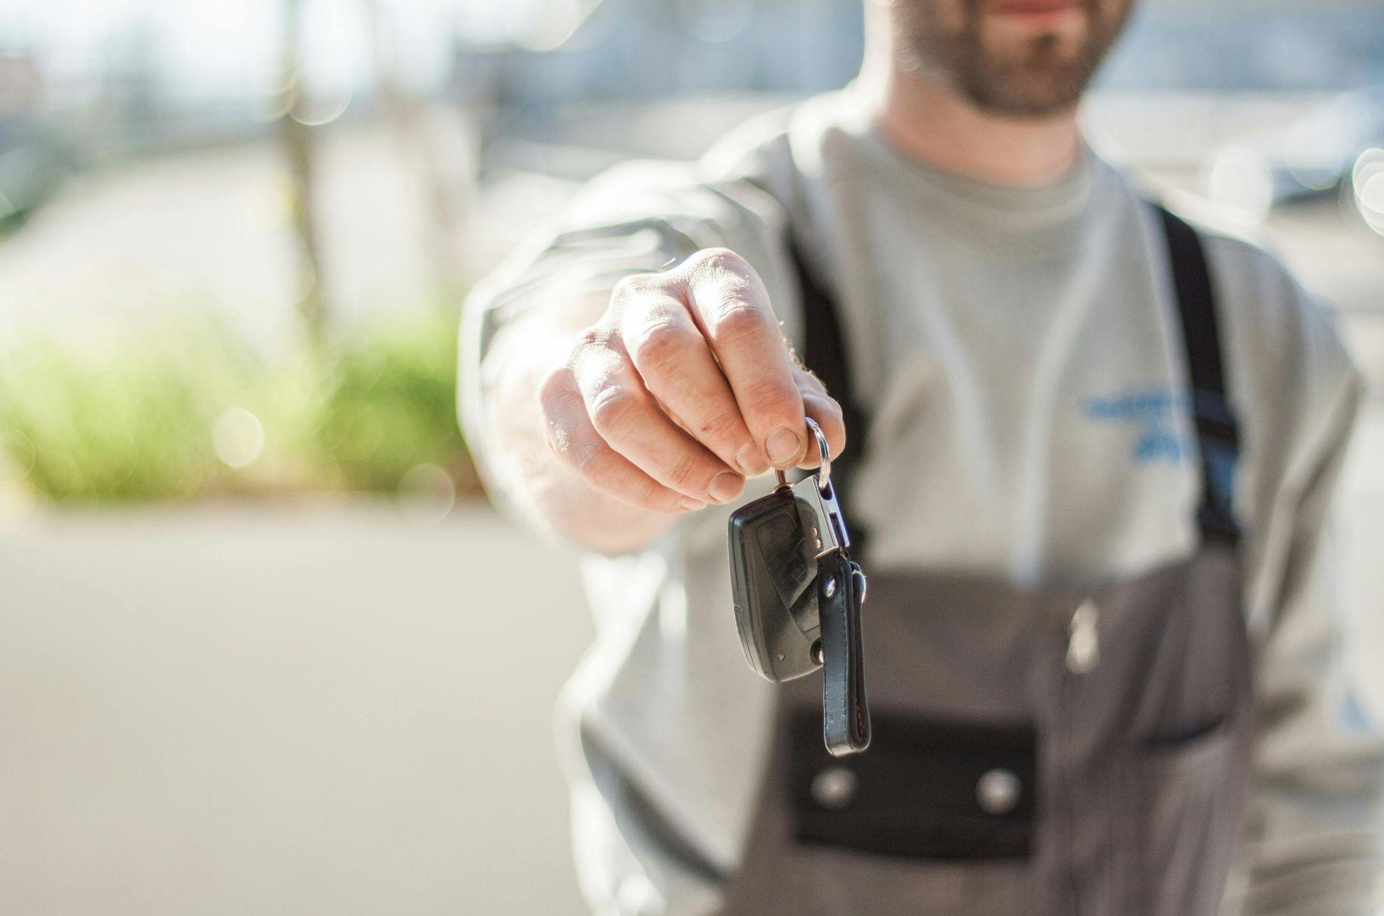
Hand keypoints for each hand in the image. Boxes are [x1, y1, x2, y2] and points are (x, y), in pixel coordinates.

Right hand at [538, 248, 847, 513]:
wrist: (642, 382)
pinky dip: (641, 487)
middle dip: (717, 422)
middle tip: (752, 466)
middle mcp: (645, 298)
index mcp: (710, 279)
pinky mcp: (558, 394)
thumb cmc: (721, 377)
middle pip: (666, 352)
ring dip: (676, 462)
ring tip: (720, 489)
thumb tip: (822, 435)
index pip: (736, 319)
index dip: (765, 390)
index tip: (784, 444)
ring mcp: (594, 345)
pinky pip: (590, 450)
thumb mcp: (773, 385)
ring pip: (619, 408)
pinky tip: (681, 499)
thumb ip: (804, 409)